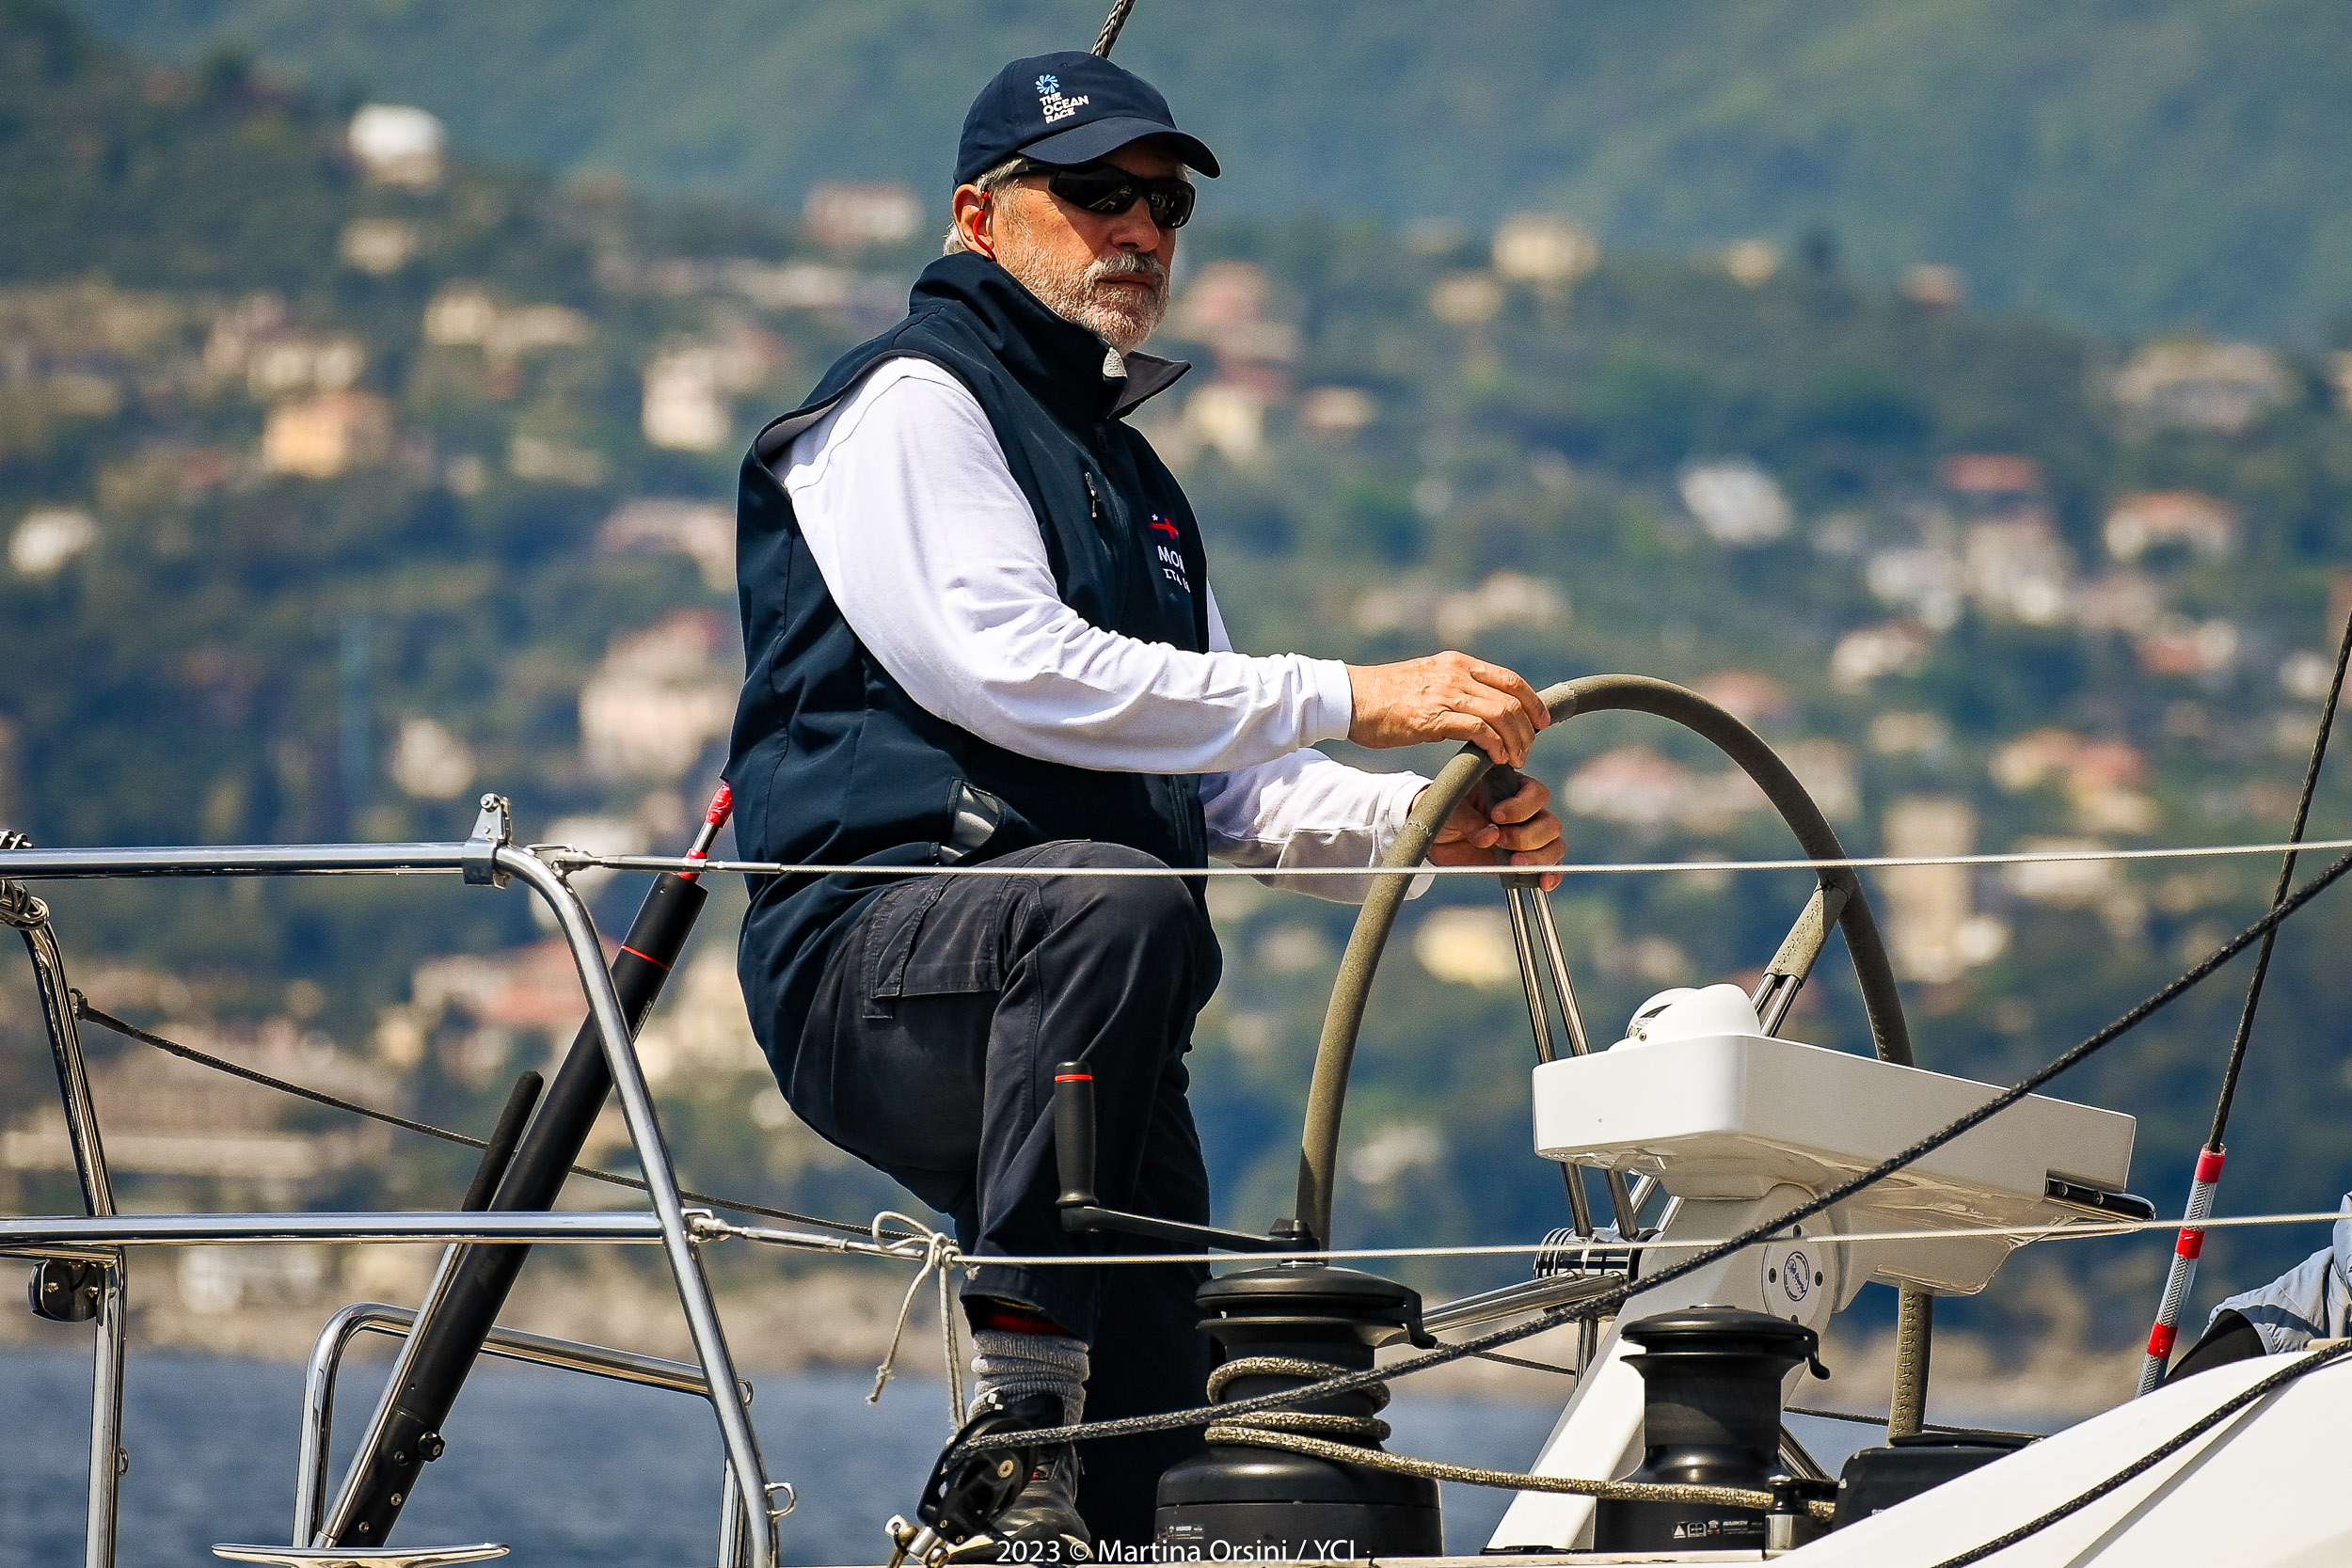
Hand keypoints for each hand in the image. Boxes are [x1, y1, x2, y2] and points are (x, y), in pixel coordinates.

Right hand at [1346, 652, 1549, 766]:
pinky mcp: (1434, 717)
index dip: (1532, 701)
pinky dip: (1495, 745)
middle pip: (1511, 698)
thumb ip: (1454, 688)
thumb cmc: (1384, 696)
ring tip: (1517, 758)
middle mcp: (1456, 673)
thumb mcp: (1426, 680)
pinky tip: (1497, 759)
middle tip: (1528, 747)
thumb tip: (1478, 708)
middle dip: (1528, 727)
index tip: (1542, 721)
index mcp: (1457, 662)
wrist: (1350, 698)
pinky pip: (1478, 730)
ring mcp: (1446, 693)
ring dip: (1516, 740)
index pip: (1509, 679)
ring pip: (1501, 714)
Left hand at [1423, 773, 1566, 891]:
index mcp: (1512, 789)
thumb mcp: (1452, 810)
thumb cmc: (1449, 813)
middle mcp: (1528, 813)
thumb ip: (1470, 820)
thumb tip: (1489, 837)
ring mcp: (1530, 837)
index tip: (1497, 816)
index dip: (1521, 806)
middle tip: (1501, 842)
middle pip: (1549, 823)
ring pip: (1554, 845)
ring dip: (1538, 857)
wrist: (1440, 839)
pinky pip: (1550, 867)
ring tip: (1515, 864)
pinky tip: (1543, 882)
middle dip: (1527, 836)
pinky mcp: (1528, 861)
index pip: (1535, 793)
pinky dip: (1551, 874)